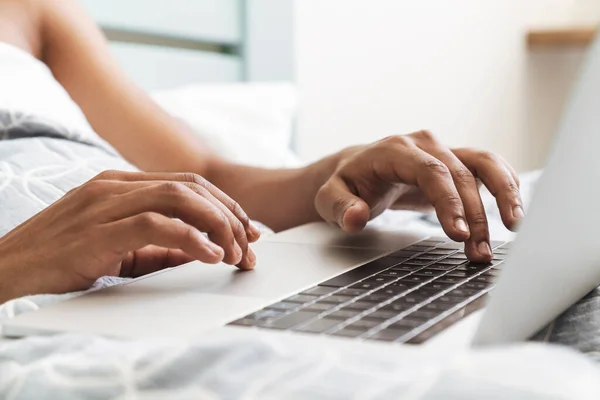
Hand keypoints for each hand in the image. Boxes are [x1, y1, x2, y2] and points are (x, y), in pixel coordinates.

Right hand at [0, 171, 259, 301]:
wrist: (5, 270)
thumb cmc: (60, 259)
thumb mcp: (118, 248)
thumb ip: (160, 246)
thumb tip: (204, 250)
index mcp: (121, 184)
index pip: (187, 184)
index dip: (224, 204)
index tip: (248, 229)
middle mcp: (115, 185)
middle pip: (191, 187)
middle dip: (229, 214)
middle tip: (250, 243)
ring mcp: (104, 203)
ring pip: (179, 198)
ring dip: (216, 225)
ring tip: (235, 252)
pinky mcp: (97, 229)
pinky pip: (156, 225)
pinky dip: (191, 239)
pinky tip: (211, 255)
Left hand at [315, 131, 521, 262]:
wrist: (357, 169)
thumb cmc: (345, 184)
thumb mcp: (329, 198)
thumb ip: (339, 207)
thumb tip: (356, 217)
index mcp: (396, 150)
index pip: (431, 172)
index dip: (449, 202)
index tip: (459, 234)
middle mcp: (424, 144)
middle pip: (461, 174)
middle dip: (475, 215)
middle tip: (479, 253)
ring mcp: (443, 150)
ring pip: (485, 163)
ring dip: (504, 194)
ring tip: (515, 227)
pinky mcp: (455, 162)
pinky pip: (488, 167)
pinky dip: (506, 185)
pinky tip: (514, 210)